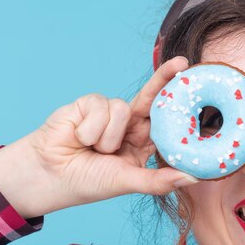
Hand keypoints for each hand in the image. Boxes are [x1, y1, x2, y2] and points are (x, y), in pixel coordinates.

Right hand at [0, 56, 197, 218]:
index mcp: (142, 143)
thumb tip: (193, 178)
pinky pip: (101, 107)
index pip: (165, 122)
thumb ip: (158, 180)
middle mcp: (129, 125)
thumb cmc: (87, 182)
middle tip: (181, 63)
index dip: (180, 108)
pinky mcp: (89, 103)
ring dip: (107, 137)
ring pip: (123, 109)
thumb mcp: (127, 182)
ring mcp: (109, 113)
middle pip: (152, 98)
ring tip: (93, 150)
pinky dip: (89, 129)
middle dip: (165, 79)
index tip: (197, 92)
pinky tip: (78, 138)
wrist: (48, 175)